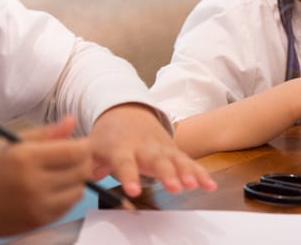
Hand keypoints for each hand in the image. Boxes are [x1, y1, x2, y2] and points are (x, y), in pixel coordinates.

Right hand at [0, 116, 90, 243]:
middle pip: (81, 171)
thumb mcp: (12, 142)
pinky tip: (51, 188)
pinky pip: (66, 207)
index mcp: (25, 158)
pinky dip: (65, 196)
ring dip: (76, 180)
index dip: (83, 145)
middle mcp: (32, 184)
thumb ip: (46, 133)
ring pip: (78, 191)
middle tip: (71, 157)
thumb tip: (72, 122)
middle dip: (82, 162)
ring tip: (59, 173)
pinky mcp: (37, 222)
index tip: (79, 144)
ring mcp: (35, 206)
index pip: (76, 151)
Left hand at [88, 103, 217, 197]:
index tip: (133, 190)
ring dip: (187, 172)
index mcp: (122, 147)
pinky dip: (200, 173)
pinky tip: (210, 185)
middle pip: (157, 160)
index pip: (125, 163)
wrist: (126, 110)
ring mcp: (162, 148)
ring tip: (194, 184)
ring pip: (176, 160)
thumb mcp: (93, 147)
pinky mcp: (174, 151)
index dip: (129, 176)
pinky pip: (189, 162)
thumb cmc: (109, 135)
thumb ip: (91, 162)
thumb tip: (90, 175)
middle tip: (174, 188)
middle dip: (167, 174)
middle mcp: (145, 146)